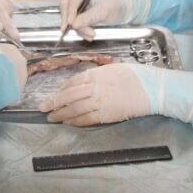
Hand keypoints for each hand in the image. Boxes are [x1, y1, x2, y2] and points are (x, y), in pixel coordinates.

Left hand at [39, 63, 192, 126]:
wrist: (150, 89)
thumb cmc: (134, 76)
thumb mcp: (111, 69)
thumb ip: (94, 75)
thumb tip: (81, 82)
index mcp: (95, 75)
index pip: (71, 83)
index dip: (59, 90)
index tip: (51, 94)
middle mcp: (94, 89)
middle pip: (69, 96)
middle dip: (54, 102)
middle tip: (42, 108)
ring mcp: (100, 103)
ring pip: (75, 110)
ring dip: (61, 114)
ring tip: (51, 117)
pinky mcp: (106, 116)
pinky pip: (86, 120)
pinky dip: (75, 121)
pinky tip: (67, 123)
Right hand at [60, 0, 150, 40]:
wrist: (124, 11)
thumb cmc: (118, 5)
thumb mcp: (105, 11)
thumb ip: (90, 17)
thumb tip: (74, 24)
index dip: (70, 11)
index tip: (71, 23)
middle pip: (66, 7)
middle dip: (71, 21)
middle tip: (75, 31)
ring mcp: (78, 4)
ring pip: (69, 17)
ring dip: (78, 29)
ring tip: (91, 35)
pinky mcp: (79, 14)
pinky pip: (74, 23)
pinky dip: (81, 31)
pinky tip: (89, 36)